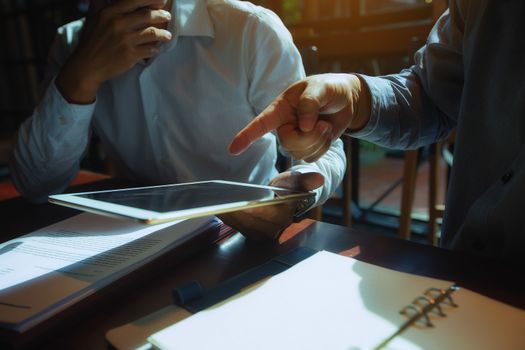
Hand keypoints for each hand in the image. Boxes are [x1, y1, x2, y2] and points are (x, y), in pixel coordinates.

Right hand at [56, 0, 171, 103]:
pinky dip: (156, 49)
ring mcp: (125, 40)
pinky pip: (150, 50)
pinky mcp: (130, 55)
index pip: (134, 1)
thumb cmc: (90, 41)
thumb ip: (101, 5)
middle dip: (161, 15)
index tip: (161, 1)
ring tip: (167, 35)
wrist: (87, 66)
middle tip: (167, 16)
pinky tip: (157, 49)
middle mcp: (118, 24)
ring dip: (163, 34)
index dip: (151, 0)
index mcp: (110, 13)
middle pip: (147, 15)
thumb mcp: (93, 18)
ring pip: (152, 33)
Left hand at [217, 172, 323, 240]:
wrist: (291, 197)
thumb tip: (319, 179)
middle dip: (234, 211)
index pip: (264, 215)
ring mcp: (261, 233)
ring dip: (227, 214)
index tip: (239, 202)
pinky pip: (236, 225)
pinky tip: (218, 206)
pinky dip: (226, 216)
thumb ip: (305, 179)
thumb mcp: (298, 178)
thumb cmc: (293, 186)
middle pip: (248, 221)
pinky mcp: (251, 232)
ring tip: (214, 202)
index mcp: (284, 217)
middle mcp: (273, 229)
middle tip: (219, 200)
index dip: (251, 210)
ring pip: (240, 224)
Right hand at [228, 73, 370, 161]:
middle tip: (322, 124)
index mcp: (280, 108)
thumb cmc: (329, 88)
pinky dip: (325, 146)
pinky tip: (326, 133)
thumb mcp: (320, 88)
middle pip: (288, 144)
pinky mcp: (308, 147)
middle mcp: (284, 125)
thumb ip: (309, 103)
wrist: (346, 100)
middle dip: (309, 137)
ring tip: (325, 124)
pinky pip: (313, 157)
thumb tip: (304, 126)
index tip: (233, 149)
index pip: (260, 124)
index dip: (246, 136)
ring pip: (301, 153)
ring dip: (319, 140)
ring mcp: (296, 138)